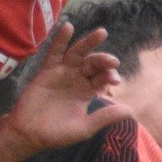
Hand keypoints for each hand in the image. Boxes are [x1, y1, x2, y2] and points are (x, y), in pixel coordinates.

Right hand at [3, 23, 132, 153]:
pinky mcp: (47, 70)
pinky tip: (68, 27)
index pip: (103, 78)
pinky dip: (61, 40)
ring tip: (101, 33)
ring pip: (78, 54)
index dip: (110, 76)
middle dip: (103, 60)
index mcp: (88, 91)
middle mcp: (78, 79)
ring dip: (89, 43)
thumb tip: (131, 111)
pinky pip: (55, 52)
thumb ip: (105, 117)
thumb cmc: (57, 134)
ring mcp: (63, 72)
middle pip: (93, 63)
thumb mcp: (84, 128)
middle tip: (112, 61)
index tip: (114, 80)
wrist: (29, 134)